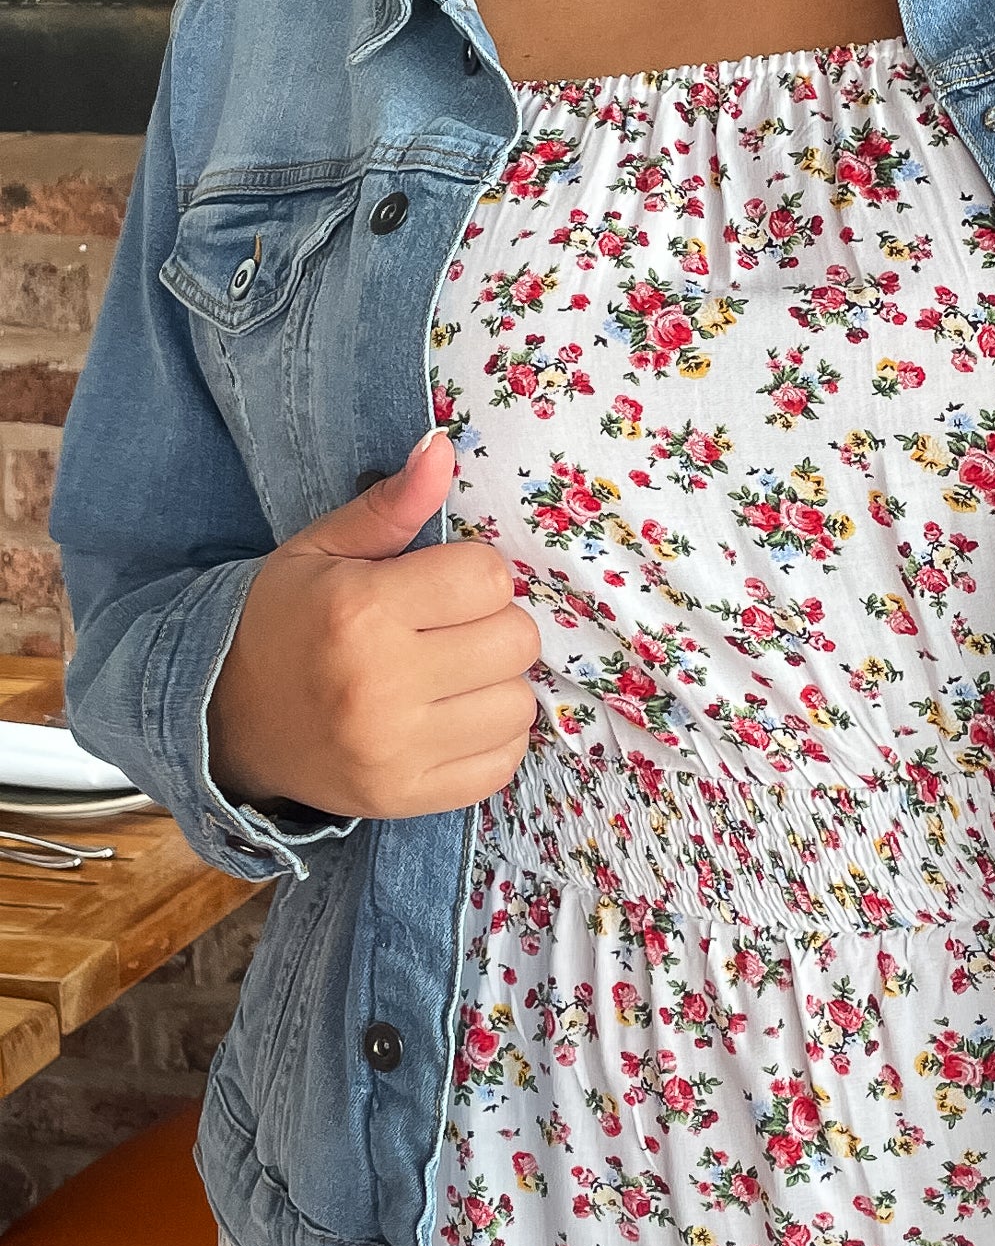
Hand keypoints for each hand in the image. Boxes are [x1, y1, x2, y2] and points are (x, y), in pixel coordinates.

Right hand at [207, 430, 539, 820]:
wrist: (224, 719)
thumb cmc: (283, 621)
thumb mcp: (323, 549)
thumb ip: (390, 504)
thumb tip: (444, 447)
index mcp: (360, 611)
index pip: (487, 577)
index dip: (472, 574)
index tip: (439, 585)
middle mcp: (381, 685)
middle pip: (515, 640)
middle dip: (492, 625)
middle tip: (449, 630)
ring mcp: (394, 751)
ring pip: (518, 704)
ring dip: (496, 685)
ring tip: (450, 676)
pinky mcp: (405, 798)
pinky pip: (502, 764)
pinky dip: (490, 739)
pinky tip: (451, 718)